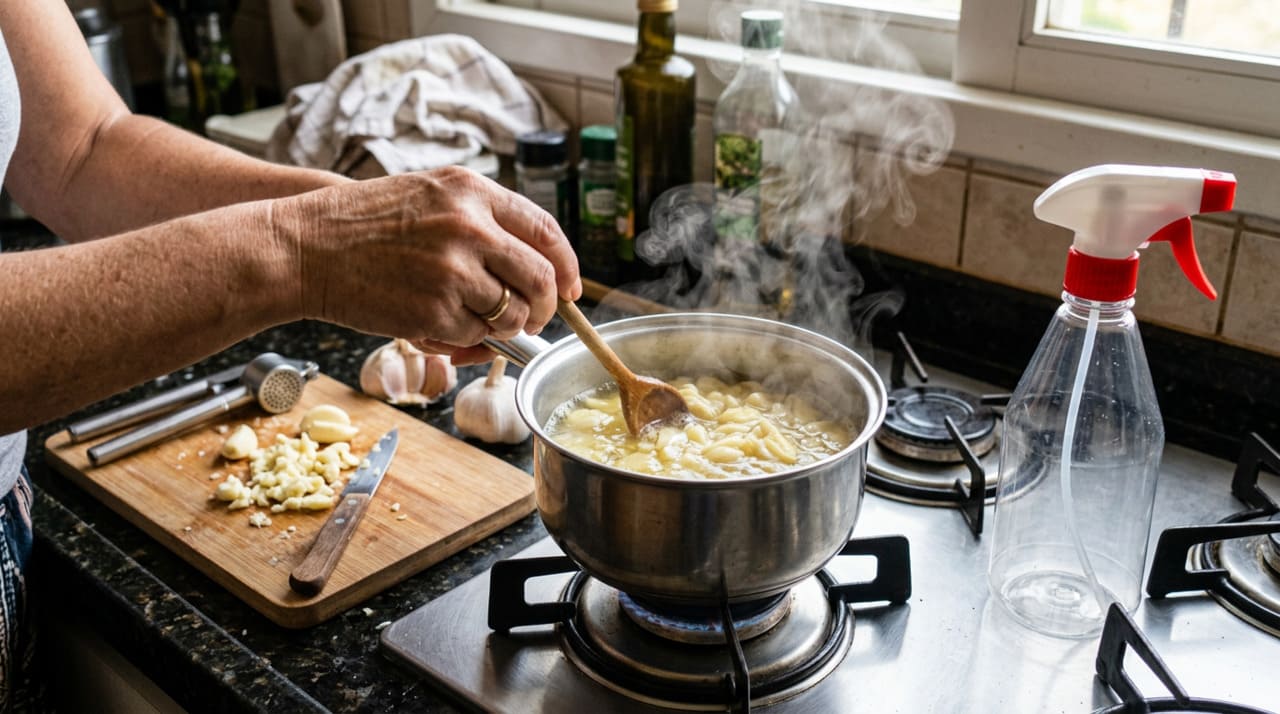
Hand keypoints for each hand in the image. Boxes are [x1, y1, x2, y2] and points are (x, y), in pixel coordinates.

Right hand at [273, 166, 580, 351]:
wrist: (303, 248)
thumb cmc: (360, 226)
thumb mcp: (426, 195)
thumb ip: (480, 220)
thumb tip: (534, 267)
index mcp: (470, 191)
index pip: (545, 231)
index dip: (567, 266)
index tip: (571, 289)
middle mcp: (470, 226)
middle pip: (541, 278)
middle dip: (545, 308)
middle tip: (533, 320)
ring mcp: (454, 270)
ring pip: (513, 314)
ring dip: (503, 328)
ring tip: (472, 321)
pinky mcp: (435, 310)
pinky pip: (475, 337)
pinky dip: (466, 342)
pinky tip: (438, 328)